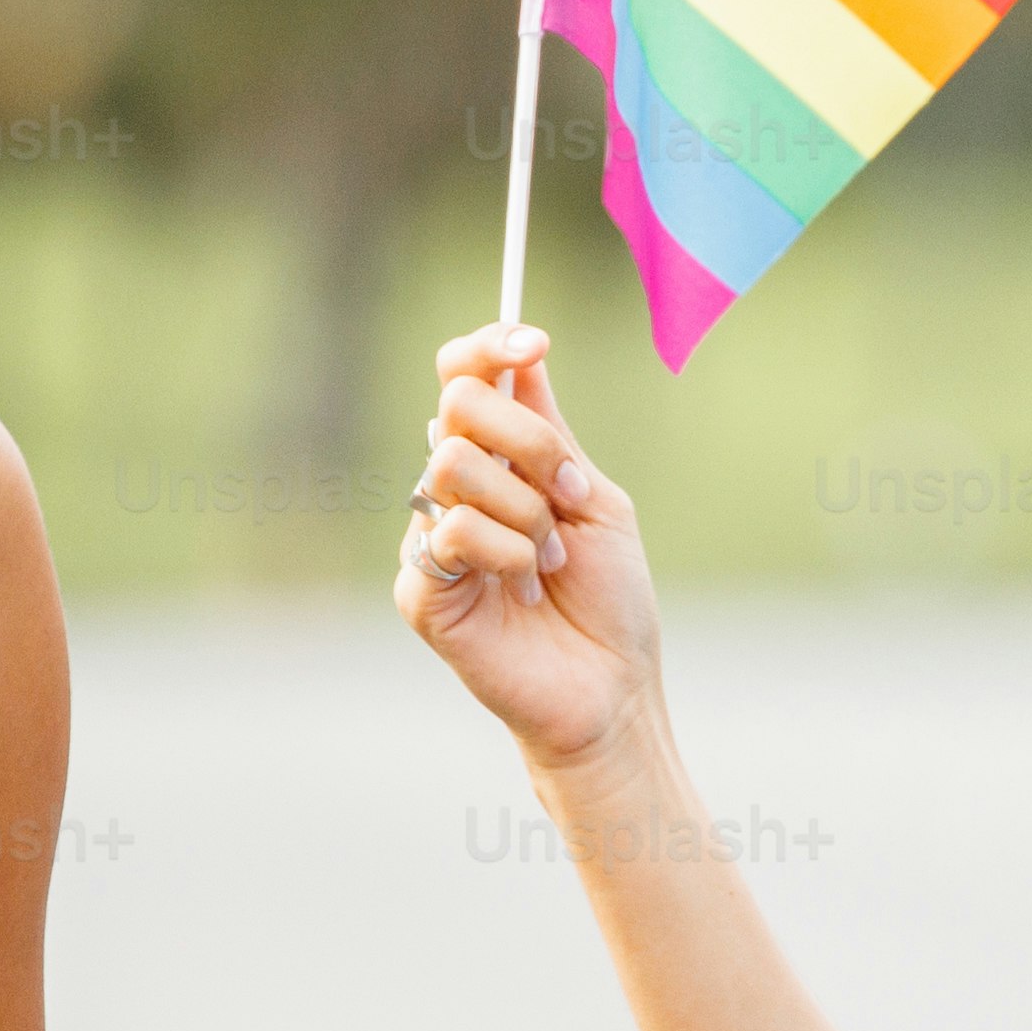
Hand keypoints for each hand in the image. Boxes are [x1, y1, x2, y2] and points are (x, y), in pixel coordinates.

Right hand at [399, 322, 664, 766]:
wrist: (612, 687)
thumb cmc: (607, 599)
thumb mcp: (593, 498)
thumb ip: (550, 432)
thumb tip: (523, 354)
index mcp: (495, 459)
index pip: (463, 377)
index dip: (487, 346)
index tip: (533, 343)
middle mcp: (454, 489)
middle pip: (456, 404)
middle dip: (528, 441)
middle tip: (566, 493)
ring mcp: (431, 536)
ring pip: (453, 465)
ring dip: (526, 511)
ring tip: (549, 559)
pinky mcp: (419, 588)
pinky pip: (453, 532)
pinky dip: (509, 554)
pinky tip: (527, 589)